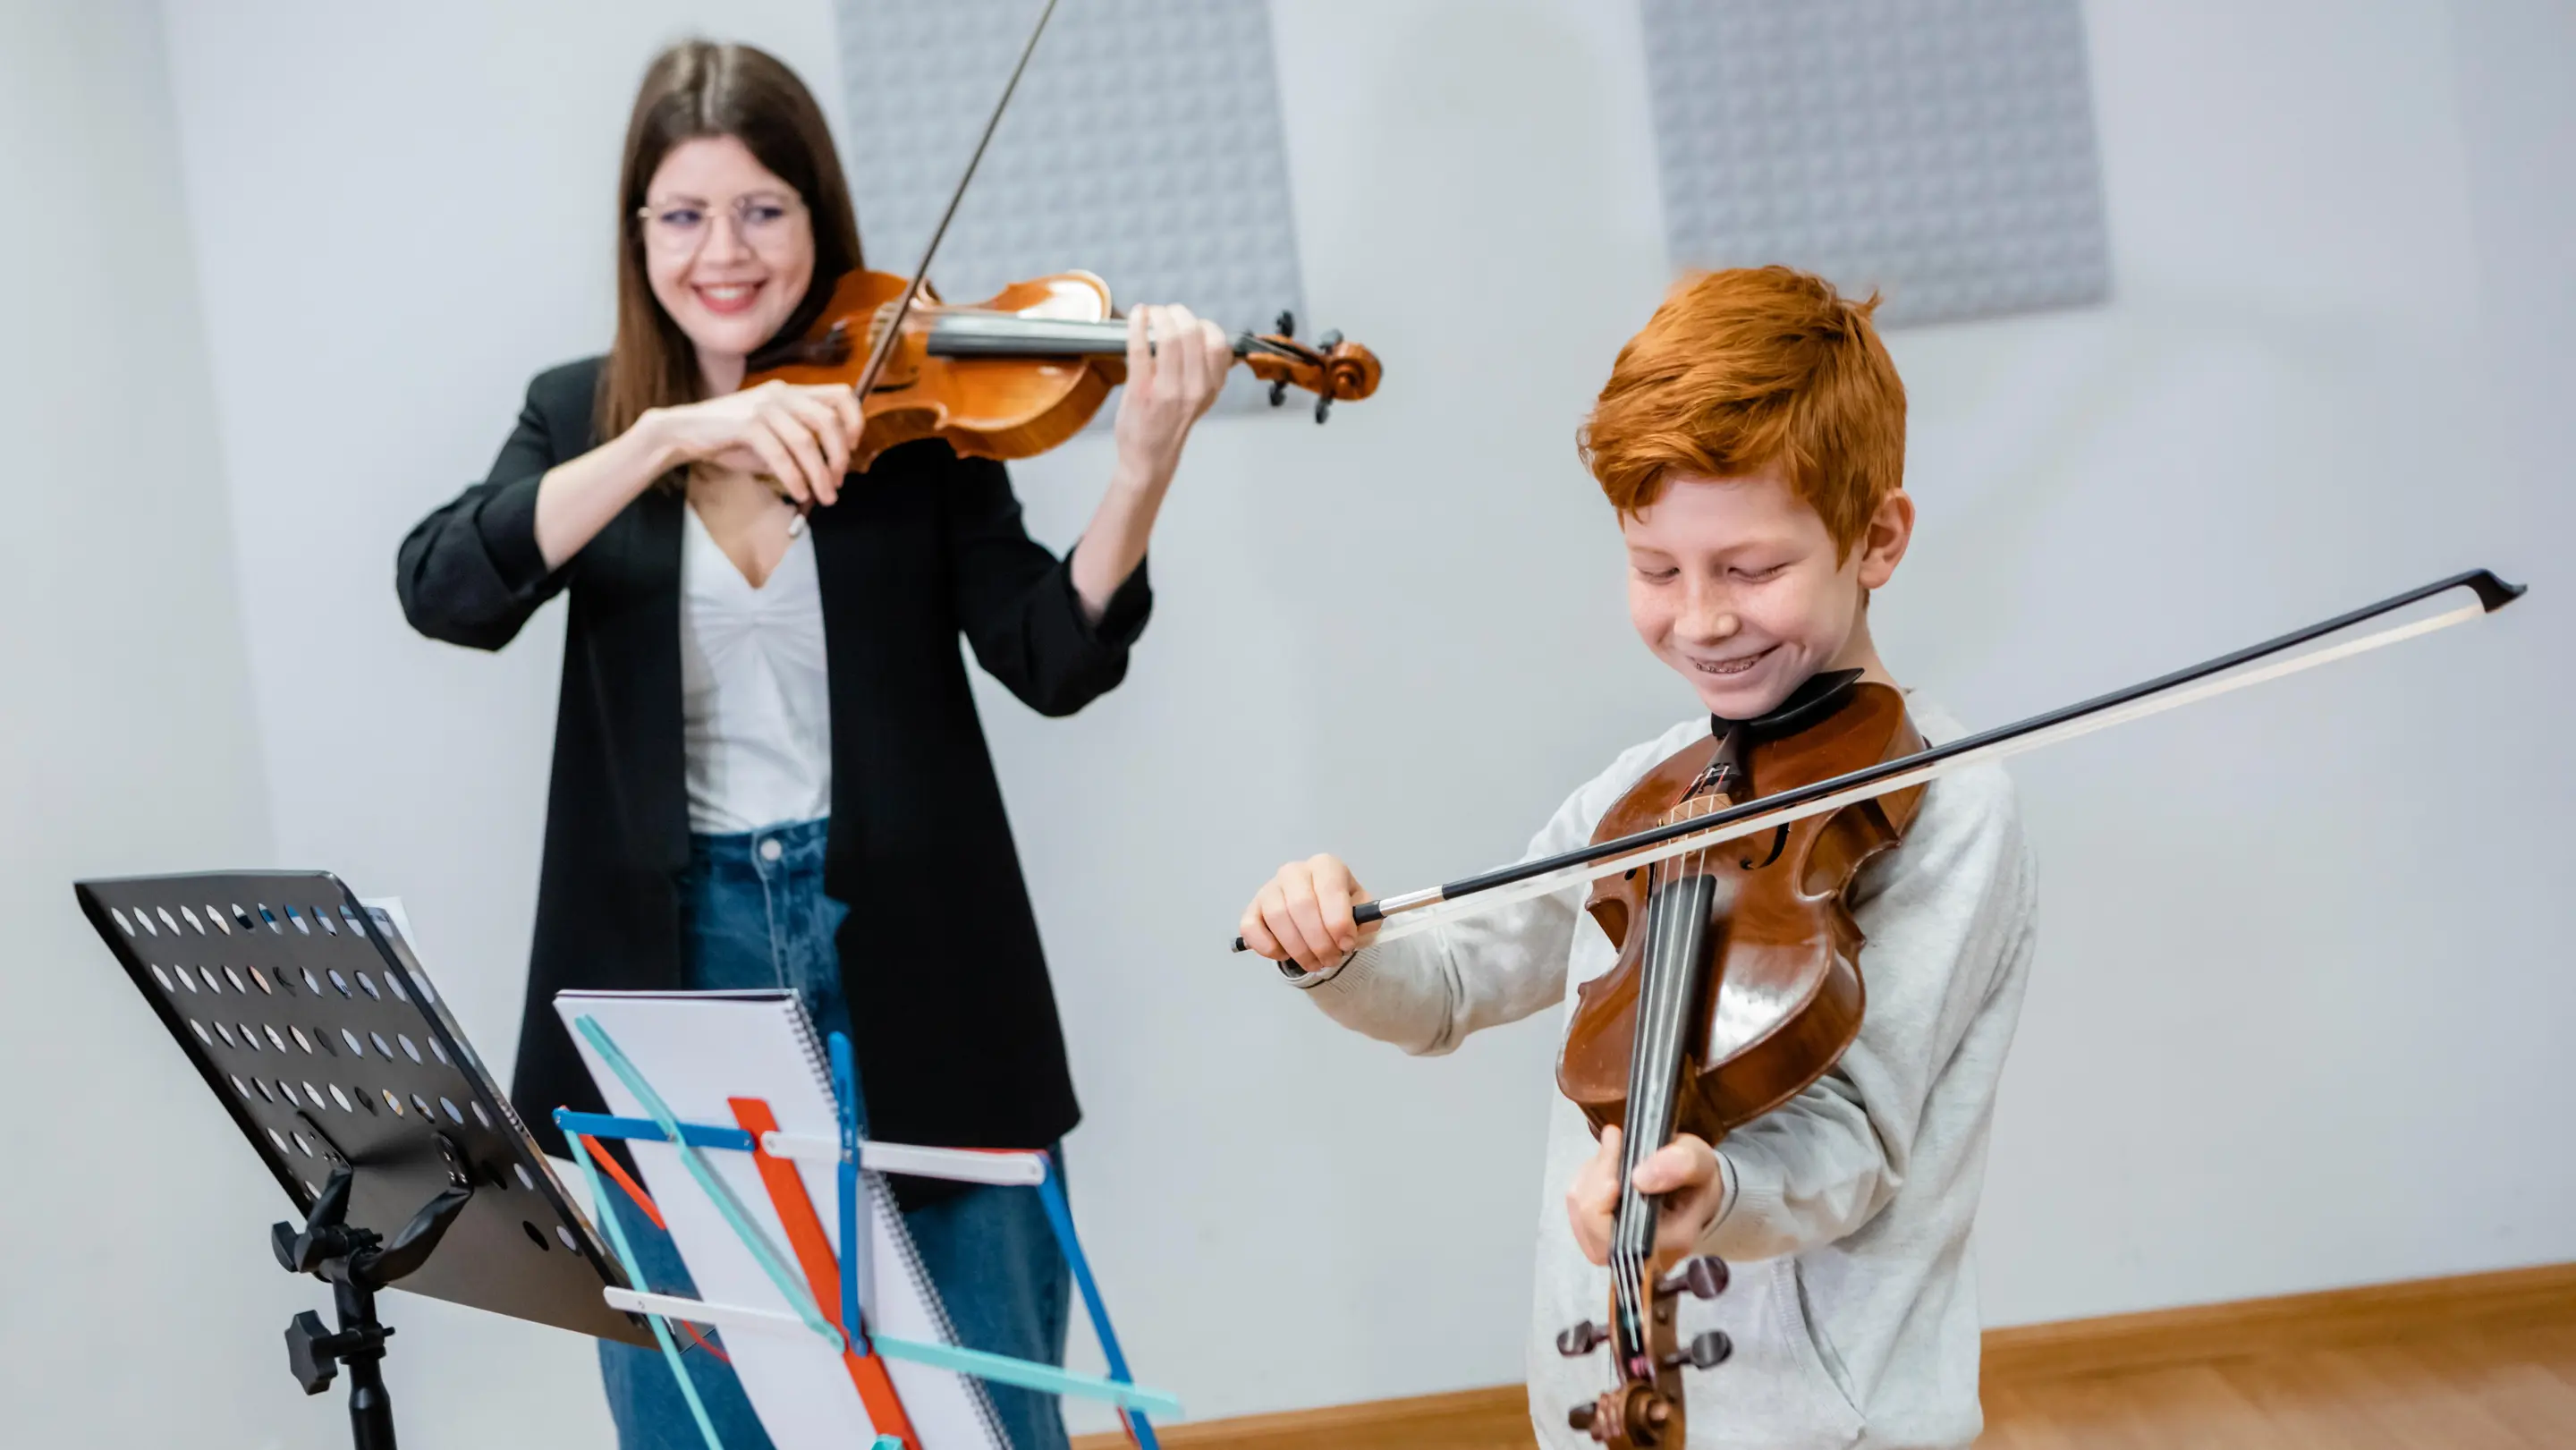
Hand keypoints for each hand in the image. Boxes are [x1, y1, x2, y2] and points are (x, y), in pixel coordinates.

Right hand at [640, 380, 860, 507]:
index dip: (855, 421)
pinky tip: (799, 494)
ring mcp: (763, 407)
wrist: (684, 432)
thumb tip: (831, 469)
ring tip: (825, 497)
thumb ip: (800, 443)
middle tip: (838, 482)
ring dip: (820, 475)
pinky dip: (795, 478)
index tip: (853, 448)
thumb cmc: (730, 437)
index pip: (841, 395)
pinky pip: (781, 455)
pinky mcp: (747, 425)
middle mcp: (781, 394)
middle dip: (840, 456)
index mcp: (791, 392)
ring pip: (806, 442)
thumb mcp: (772, 435)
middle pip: (829, 421)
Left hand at [1111, 302, 1230, 489]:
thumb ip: (1206, 371)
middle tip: (1167, 312)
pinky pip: (1140, 346)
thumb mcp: (1200, 400)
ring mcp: (1167, 390)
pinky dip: (1137, 324)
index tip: (1190, 324)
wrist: (1148, 458)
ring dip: (1159, 315)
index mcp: (1210, 388)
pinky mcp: (1141, 389)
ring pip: (1170, 336)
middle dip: (1178, 313)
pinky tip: (1137, 315)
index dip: (1204, 325)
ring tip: (1152, 313)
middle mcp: (1194, 389)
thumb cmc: (1170, 425)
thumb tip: (1207, 336)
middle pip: (1193, 333)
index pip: (1219, 344)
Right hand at [1239, 853, 1378, 973]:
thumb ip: (1365, 920)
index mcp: (1325, 866)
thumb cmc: (1340, 911)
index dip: (1338, 921)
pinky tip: (1285, 955)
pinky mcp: (1252, 909)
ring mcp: (1269, 888)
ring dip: (1298, 949)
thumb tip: (1354, 931)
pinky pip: (1251, 928)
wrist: (1317, 915)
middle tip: (1331, 960)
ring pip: (1278, 918)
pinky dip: (1268, 947)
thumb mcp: (1362, 912)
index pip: (1329, 888)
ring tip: (1314, 963)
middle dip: (1319, 941)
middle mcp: (1294, 871)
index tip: (1346, 945)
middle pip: (1301, 905)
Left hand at [1566, 1127, 1724, 1268]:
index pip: (1617, 1239)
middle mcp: (1636, 1255)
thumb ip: (1681, 1165)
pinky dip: (1586, 1179)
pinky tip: (1606, 1165)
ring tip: (1614, 1150)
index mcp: (1667, 1245)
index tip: (1612, 1161)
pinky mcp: (1597, 1234)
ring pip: (1579, 1210)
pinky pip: (1576, 1205)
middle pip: (1590, 1224)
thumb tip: (1641, 1178)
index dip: (1602, 1203)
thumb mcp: (1701, 1162)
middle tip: (1615, 1138)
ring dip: (1591, 1173)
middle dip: (1597, 1175)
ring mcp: (1613, 1247)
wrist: (1694, 1191)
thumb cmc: (1698, 1179)